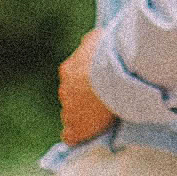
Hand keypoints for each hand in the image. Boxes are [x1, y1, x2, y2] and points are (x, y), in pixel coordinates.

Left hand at [56, 29, 113, 147]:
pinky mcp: (76, 128)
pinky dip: (77, 136)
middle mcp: (65, 90)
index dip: (84, 81)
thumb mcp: (99, 39)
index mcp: (68, 70)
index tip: (96, 82)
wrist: (111, 78)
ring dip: (81, 116)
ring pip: (70, 115)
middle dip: (83, 99)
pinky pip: (70, 135)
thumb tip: (92, 41)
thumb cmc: (108, 56)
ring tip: (97, 118)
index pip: (71, 76)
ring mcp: (69, 110)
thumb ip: (92, 42)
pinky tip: (82, 136)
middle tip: (101, 99)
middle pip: (71, 97)